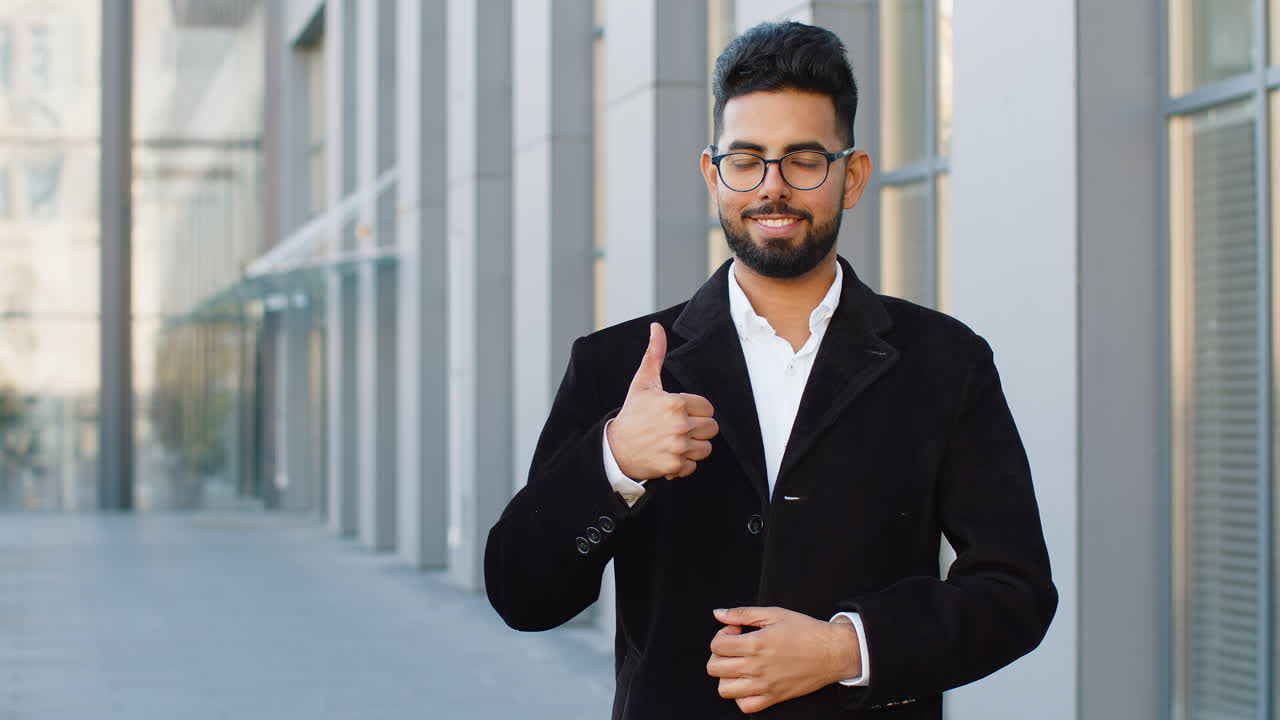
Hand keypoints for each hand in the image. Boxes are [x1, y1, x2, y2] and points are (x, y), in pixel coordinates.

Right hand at [607, 323, 718, 479]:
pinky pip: (694, 465)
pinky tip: (669, 454)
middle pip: (711, 428)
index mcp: (676, 403)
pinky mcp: (675, 466)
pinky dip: (684, 463)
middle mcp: (680, 425)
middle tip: (679, 427)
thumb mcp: (643, 383)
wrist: (615, 448)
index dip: (696, 410)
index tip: (681, 412)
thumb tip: (656, 328)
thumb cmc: (632, 414)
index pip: (708, 408)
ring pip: (706, 448)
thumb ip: (654, 354)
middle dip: (698, 428)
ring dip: (693, 446)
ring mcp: (678, 447)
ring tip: (675, 440)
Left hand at [707, 606, 860, 713]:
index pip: (717, 645)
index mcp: (756, 644)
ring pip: (724, 689)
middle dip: (719, 654)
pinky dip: (741, 696)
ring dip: (726, 676)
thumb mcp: (774, 614)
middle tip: (735, 647)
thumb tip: (719, 613)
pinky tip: (748, 682)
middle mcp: (757, 667)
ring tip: (738, 665)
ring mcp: (764, 685)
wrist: (832, 652)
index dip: (722, 634)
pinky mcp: (773, 697)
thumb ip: (743, 613)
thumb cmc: (807, 632)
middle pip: (714, 667)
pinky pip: (745, 705)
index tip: (735, 632)